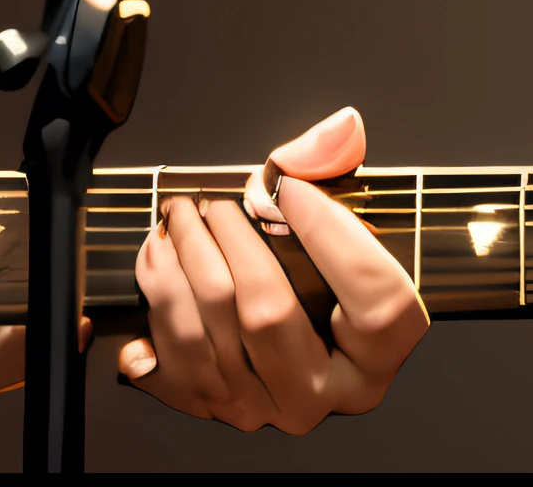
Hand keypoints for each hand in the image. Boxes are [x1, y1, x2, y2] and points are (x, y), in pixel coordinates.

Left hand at [0, 109, 426, 430]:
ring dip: (181, 261)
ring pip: (207, 333)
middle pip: (270, 315)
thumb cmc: (312, 278)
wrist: (267, 331)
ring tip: (179, 218)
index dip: (337, 239)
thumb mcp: (334, 224)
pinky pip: (165, 357)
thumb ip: (334, 170)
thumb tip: (340, 128)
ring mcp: (259, 405)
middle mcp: (319, 393)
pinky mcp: (206, 403)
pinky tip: (159, 264)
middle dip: (230, 241)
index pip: (379, 307)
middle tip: (214, 201)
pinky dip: (154, 303)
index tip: (294, 192)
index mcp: (372, 357)